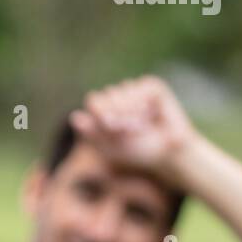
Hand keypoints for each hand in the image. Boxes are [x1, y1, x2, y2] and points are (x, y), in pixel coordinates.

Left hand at [69, 76, 196, 183]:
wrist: (167, 154)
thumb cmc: (139, 153)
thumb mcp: (110, 148)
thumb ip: (92, 133)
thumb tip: (74, 116)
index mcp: (108, 110)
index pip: (94, 101)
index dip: (100, 112)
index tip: (111, 127)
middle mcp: (121, 97)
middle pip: (105, 95)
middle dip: (114, 114)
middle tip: (126, 130)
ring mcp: (136, 90)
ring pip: (120, 91)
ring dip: (127, 112)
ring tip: (138, 127)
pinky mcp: (152, 87)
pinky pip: (138, 87)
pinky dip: (139, 104)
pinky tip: (146, 116)